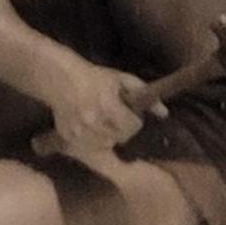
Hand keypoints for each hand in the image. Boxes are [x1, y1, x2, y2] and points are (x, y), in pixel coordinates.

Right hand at [41, 62, 164, 155]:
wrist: (62, 79)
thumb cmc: (95, 77)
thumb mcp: (121, 79)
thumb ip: (143, 93)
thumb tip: (164, 113)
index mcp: (108, 106)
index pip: (132, 126)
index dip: (135, 121)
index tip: (130, 114)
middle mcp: (93, 121)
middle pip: (120, 138)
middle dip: (122, 129)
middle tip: (116, 117)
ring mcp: (79, 131)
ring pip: (105, 145)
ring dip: (108, 136)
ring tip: (103, 121)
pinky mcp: (68, 137)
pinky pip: (89, 147)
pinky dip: (93, 140)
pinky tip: (90, 127)